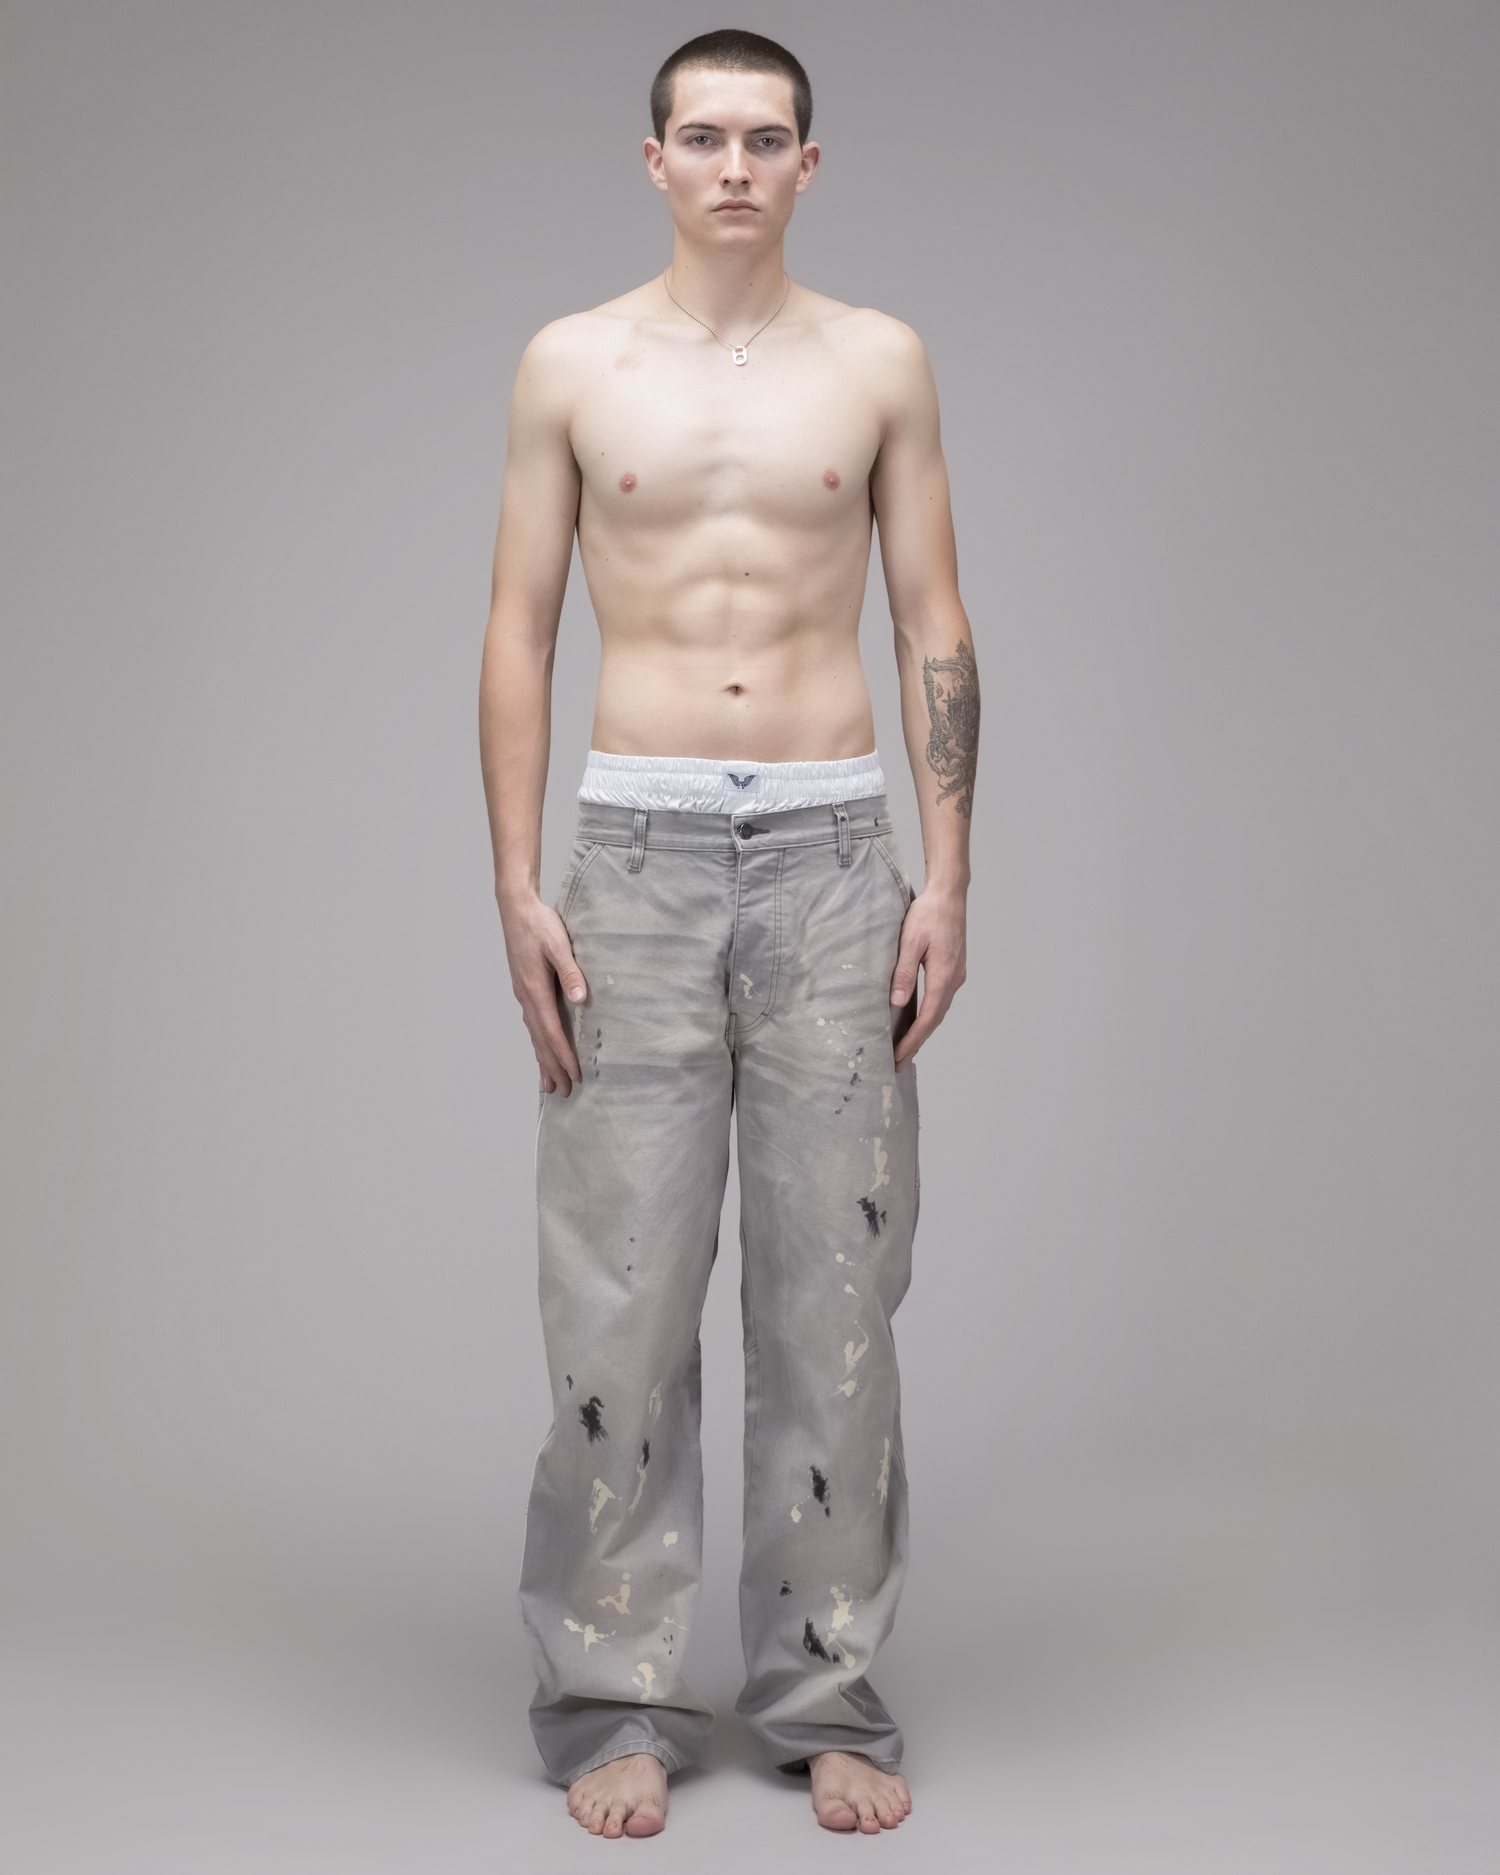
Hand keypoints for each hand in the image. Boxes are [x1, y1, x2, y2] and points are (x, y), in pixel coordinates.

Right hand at [499, 888, 588, 1095]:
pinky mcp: (524, 989)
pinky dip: (537, 1042)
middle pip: (540, 1041)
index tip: (575, 1076)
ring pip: (534, 1036)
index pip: (552, 1032)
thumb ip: (571, 972)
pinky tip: (541, 1049)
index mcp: (535, 990)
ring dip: (543, 1060)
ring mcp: (523, 995)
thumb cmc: (538, 924)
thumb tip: (580, 999)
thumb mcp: (559, 944)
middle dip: (553, 1068)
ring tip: (550, 1085)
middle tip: (565, 1093)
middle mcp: (526, 997)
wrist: (516, 909)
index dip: (563, 1056)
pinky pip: (532, 1024)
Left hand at [889, 884, 966, 1070]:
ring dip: (923, 1031)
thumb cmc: (929, 914)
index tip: (898, 1056)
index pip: (927, 1018)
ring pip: (939, 1011)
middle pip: (935, 1020)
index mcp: (944, 976)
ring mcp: (956, 975)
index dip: (912, 1040)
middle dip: (917, 1043)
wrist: (949, 895)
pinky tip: (918, 1020)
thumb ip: (904, 972)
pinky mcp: (953, 969)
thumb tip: (899, 1002)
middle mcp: (953, 980)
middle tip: (899, 1063)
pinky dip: (929, 1016)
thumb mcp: (911, 941)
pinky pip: (941, 1000)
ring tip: (906, 1048)